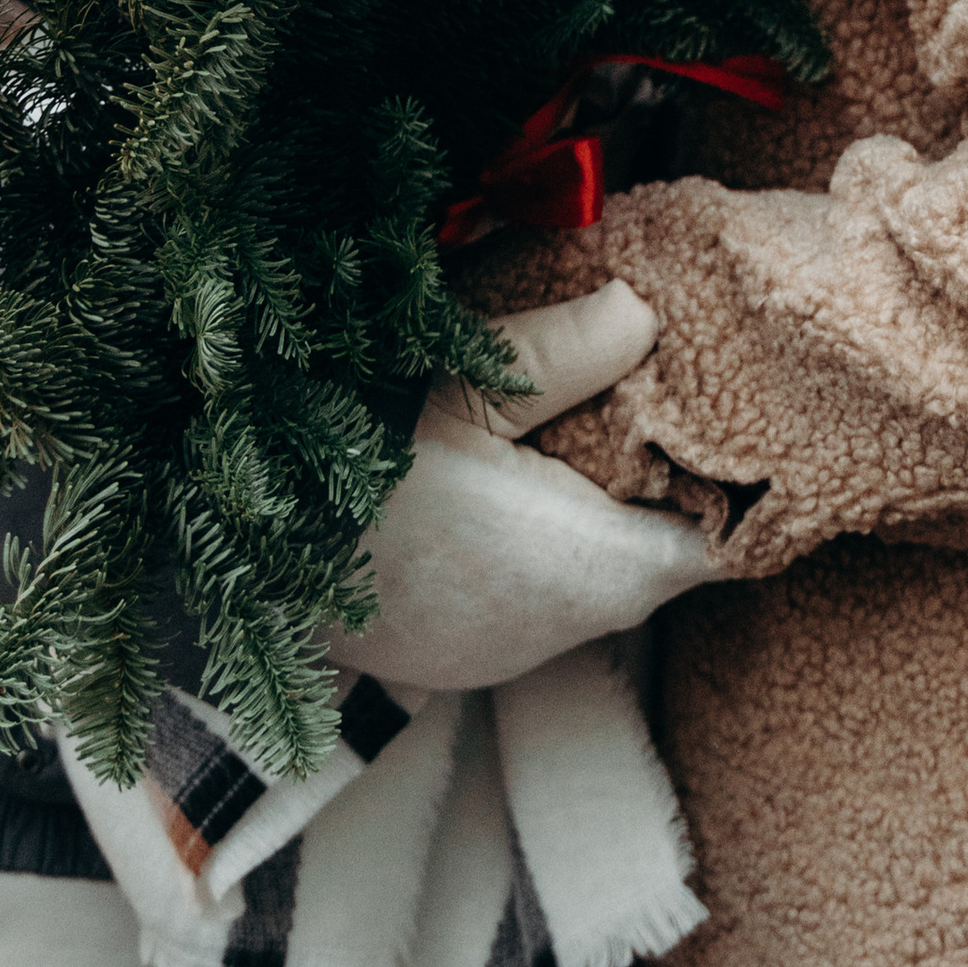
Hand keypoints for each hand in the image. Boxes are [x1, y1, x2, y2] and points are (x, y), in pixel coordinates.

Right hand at [350, 283, 715, 692]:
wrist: (235, 557)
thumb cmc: (357, 467)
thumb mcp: (466, 385)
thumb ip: (569, 351)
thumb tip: (646, 311)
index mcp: (594, 570)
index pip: (718, 544)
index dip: (731, 483)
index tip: (716, 420)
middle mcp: (563, 631)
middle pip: (655, 561)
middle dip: (655, 489)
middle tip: (639, 404)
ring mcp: (502, 654)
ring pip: (590, 580)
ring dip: (589, 518)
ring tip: (565, 438)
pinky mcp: (453, 655)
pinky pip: (528, 599)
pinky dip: (533, 549)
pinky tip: (500, 489)